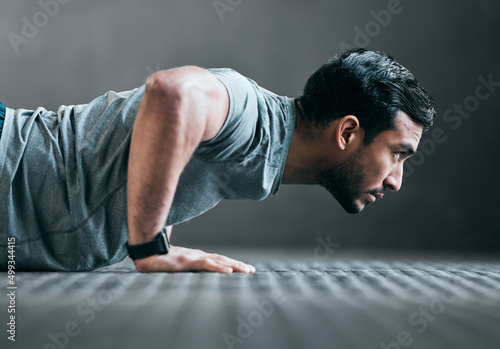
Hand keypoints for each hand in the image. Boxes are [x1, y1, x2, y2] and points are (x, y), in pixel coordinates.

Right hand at [133, 245, 255, 272]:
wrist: (146, 253)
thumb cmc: (159, 259)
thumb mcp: (176, 265)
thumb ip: (185, 267)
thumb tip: (190, 271)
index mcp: (197, 257)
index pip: (218, 260)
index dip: (231, 263)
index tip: (244, 268)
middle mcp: (198, 256)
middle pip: (222, 260)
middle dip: (238, 265)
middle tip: (252, 270)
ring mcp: (193, 258)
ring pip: (218, 261)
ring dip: (233, 266)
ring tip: (246, 271)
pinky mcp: (187, 261)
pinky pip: (206, 265)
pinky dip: (218, 268)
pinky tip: (228, 271)